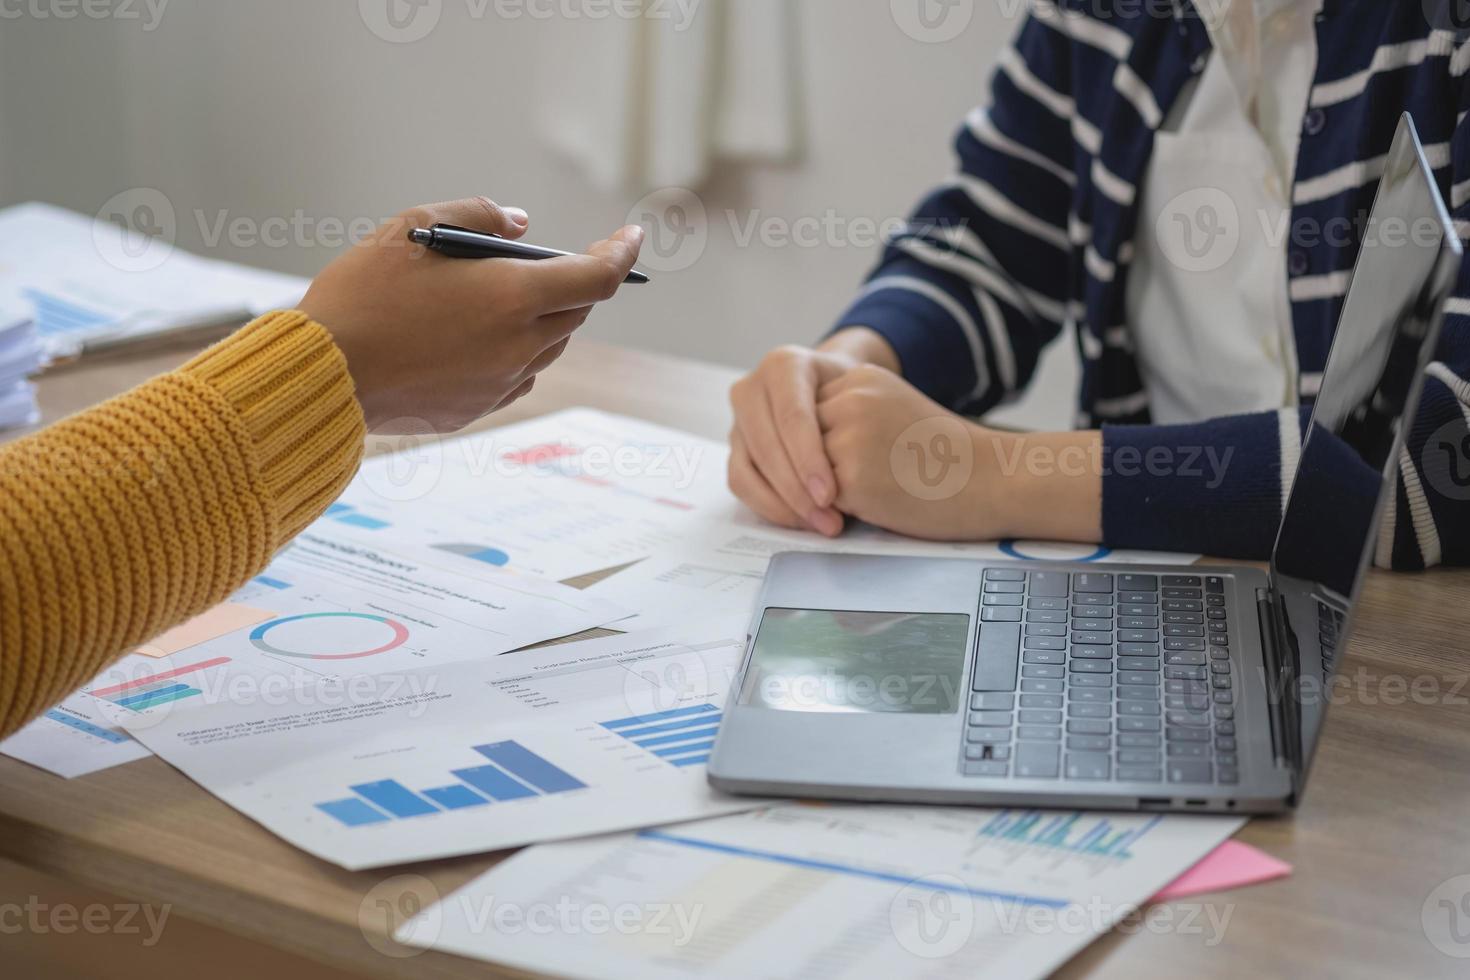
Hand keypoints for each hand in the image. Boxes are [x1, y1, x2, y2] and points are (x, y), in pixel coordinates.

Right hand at [300, 197, 643, 432]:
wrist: (321, 375)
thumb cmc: (360, 295)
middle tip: (546, 261)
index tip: (630, 237)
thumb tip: (520, 226)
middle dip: (573, 282)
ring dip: (543, 318)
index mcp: (513, 298)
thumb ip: (476, 217)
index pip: (597, 277)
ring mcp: (500, 383)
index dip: (621, 254)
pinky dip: (515, 352)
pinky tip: (479, 338)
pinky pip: (517, 376)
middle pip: (575, 311)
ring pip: (548, 347)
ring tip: (503, 296)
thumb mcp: (411, 229)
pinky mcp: (477, 409)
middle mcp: (518, 346)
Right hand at [727, 328, 899, 535]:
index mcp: (783, 365)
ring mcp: (738, 418)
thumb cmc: (852, 394)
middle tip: (828, 520)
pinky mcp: (735, 446)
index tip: (831, 495)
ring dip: (782, 504)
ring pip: (747, 468)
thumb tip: (859, 470)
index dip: (808, 459)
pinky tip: (801, 520)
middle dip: (796, 489)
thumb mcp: (861, 393)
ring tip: (820, 524)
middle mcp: (752, 387)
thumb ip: (855, 418)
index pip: (792, 416)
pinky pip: (740, 482)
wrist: (832, 390)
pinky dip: (769, 506)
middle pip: (766, 445)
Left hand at [817, 365, 1103, 541]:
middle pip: (800, 441)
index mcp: (860, 378)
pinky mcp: (849, 478)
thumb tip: (802, 445)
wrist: (993, 480)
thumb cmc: (948, 456)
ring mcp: (847, 438)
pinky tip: (877, 506)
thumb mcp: (894, 410)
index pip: (809, 414)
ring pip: (805, 472)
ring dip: (825, 489)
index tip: (850, 462)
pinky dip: (838, 511)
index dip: (823, 445)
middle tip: (857, 483)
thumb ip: (851, 415)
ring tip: (874, 491)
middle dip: (815, 467)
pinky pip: (818, 500)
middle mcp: (850, 400)